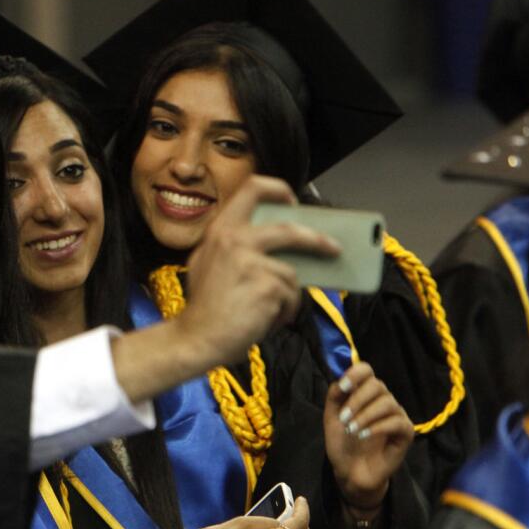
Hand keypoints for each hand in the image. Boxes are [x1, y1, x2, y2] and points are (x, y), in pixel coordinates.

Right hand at [179, 176, 339, 365]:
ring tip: (273, 310)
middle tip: (333, 248)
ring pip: (291, 273)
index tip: (292, 204)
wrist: (196, 339)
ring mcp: (250, 262)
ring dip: (288, 296)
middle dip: (317, 240)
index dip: (278, 190)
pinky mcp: (266, 285)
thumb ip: (238, 249)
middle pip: (290, 229)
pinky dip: (284, 311)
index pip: (253, 188)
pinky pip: (291, 295)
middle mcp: (234, 239)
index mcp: (220, 230)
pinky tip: (267, 320)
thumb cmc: (205, 309)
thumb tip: (284, 250)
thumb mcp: (210, 265)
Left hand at [323, 362, 413, 512]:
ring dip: (365, 416)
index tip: (343, 387)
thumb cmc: (342, 442)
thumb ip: (335, 396)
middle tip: (343, 418)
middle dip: (357, 400)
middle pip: (377, 385)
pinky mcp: (406, 432)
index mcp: (365, 393)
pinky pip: (396, 422)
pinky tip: (364, 436)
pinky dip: (377, 427)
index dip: (355, 374)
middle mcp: (383, 399)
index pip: (366, 370)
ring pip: (387, 403)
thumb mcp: (332, 417)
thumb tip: (341, 380)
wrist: (351, 471)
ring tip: (351, 430)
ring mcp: (396, 415)